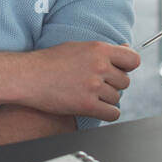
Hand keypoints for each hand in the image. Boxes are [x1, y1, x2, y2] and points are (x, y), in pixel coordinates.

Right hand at [20, 42, 140, 121]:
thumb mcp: (78, 47)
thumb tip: (126, 49)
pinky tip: (94, 107)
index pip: (133, 60)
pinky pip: (112, 114)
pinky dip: (106, 113)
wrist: (28, 76)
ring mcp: (93, 86)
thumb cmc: (50, 61)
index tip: (119, 70)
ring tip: (88, 94)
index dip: (128, 67)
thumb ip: (103, 50)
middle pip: (125, 82)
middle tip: (96, 84)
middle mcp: (99, 66)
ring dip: (106, 99)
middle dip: (113, 84)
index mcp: (99, 49)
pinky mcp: (87, 105)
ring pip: (117, 98)